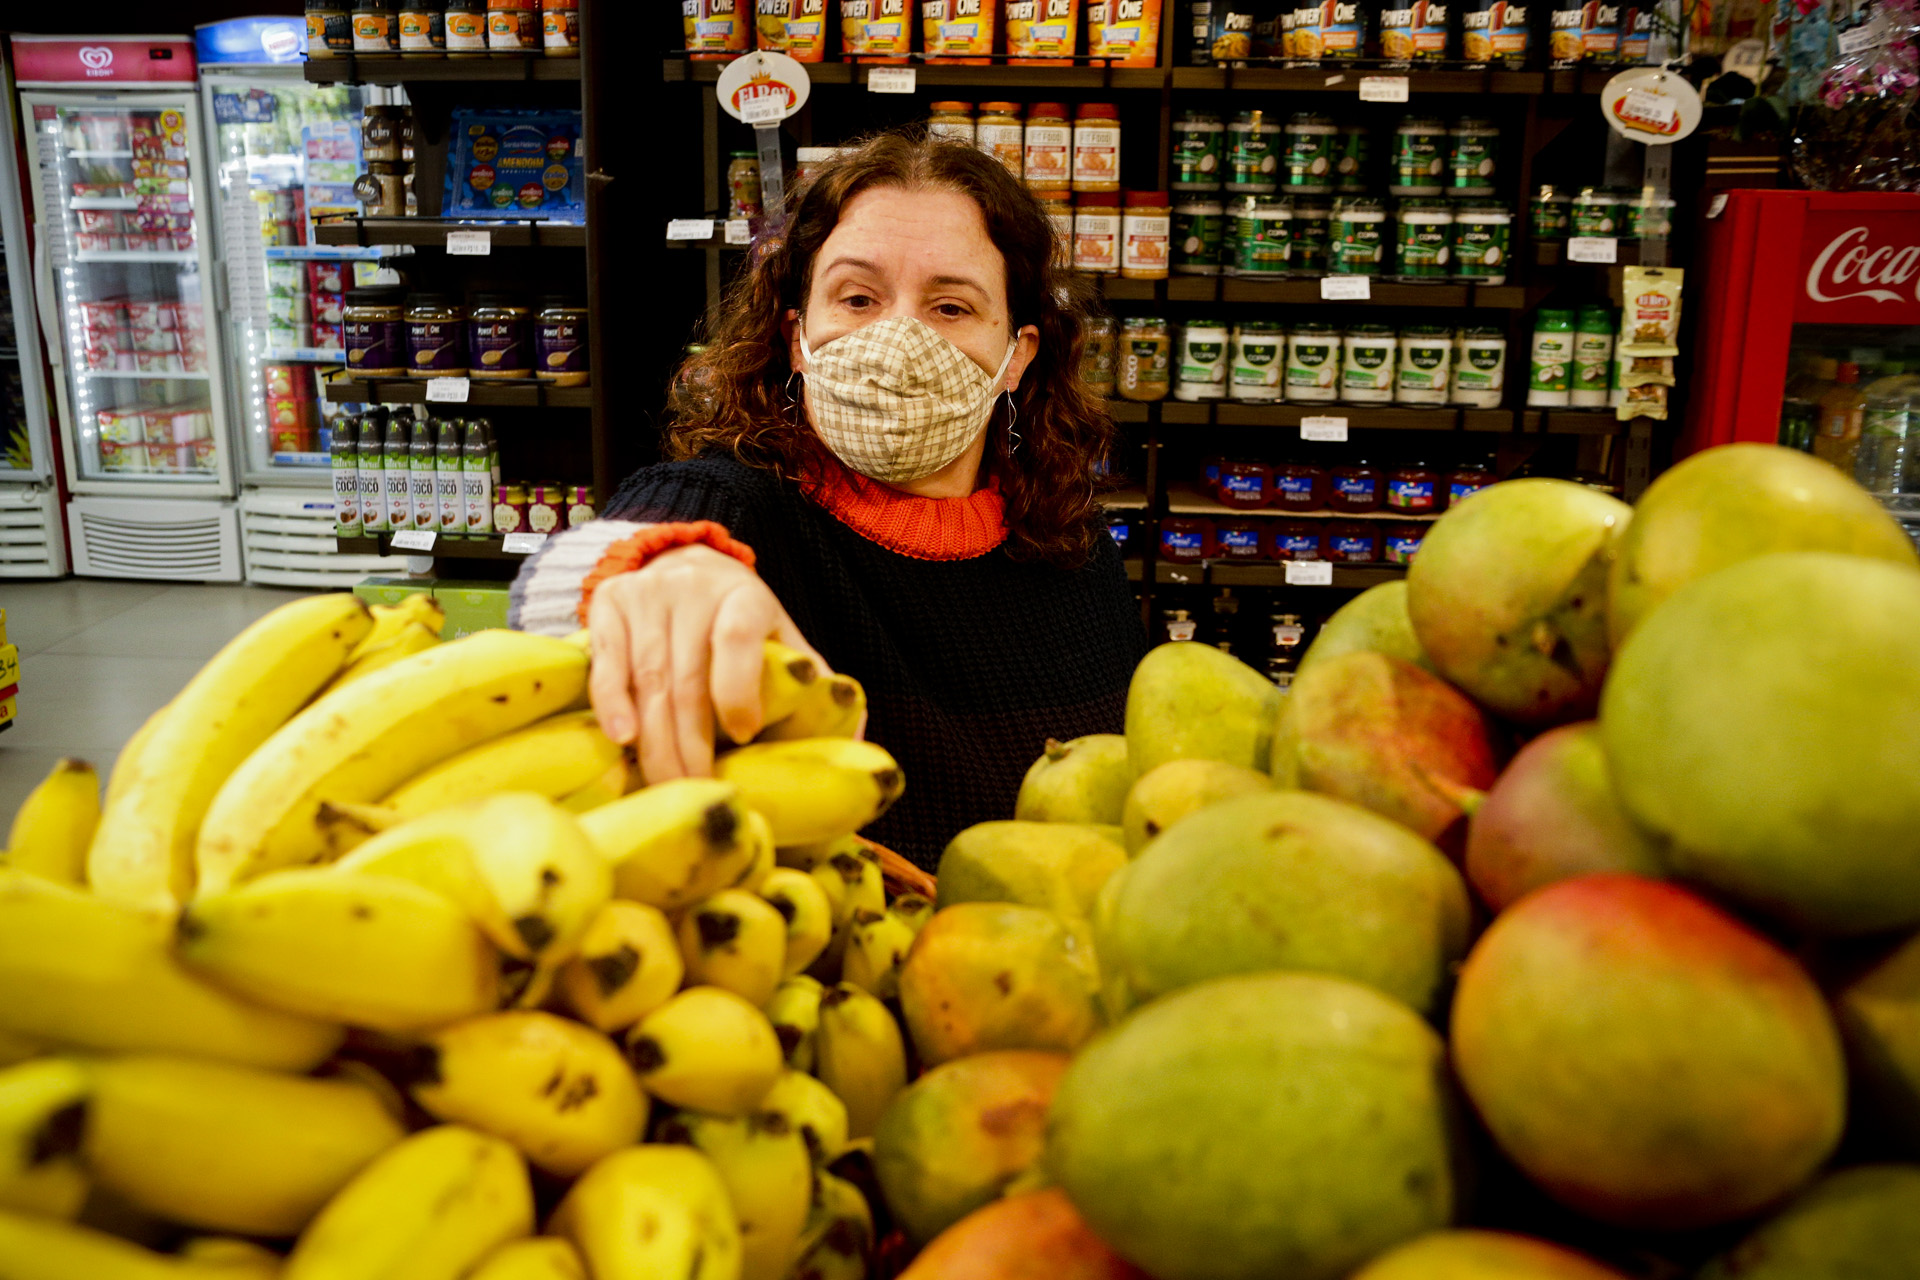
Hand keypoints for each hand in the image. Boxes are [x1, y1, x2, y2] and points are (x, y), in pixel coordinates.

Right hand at [587, 544, 827, 784]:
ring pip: (648, 678)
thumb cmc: (741, 619)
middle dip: (691, 744)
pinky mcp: (609, 602)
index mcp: (746, 597)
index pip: (739, 637)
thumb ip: (809, 679)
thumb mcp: (780, 636)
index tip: (744, 735)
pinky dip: (611, 703)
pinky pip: (607, 662)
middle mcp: (694, 589)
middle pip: (688, 677)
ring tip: (666, 786)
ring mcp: (647, 594)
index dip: (738, 688)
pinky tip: (622, 739)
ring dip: (655, 741)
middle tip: (698, 792)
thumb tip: (853, 734)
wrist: (687, 566)